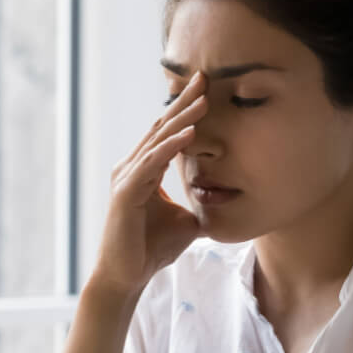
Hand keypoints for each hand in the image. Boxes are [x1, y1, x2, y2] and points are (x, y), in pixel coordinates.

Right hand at [89, 71, 209, 296]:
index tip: (206, 88)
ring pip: (158, 141)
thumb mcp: (186, 222)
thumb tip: (227, 204)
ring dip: (182, 119)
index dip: (185, 110)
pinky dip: (171, 147)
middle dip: (184, 102)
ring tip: (204, 99)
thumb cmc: (151, 249)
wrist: (127, 276)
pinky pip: (152, 164)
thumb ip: (200, 206)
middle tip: (204, 76)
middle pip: (161, 127)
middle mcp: (132, 168)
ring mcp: (127, 178)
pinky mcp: (126, 193)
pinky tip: (190, 133)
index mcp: (143, 170)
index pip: (167, 133)